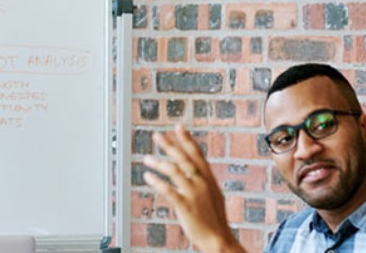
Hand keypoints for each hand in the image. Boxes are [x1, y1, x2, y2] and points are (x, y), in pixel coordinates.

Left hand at [142, 126, 244, 252]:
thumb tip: (196, 171)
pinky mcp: (186, 206)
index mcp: (209, 179)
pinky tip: (148, 177)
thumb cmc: (214, 219)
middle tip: (157, 135)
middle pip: (184, 159)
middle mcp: (202, 183)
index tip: (179, 127)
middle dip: (170, 145)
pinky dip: (157, 182)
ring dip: (158, 163)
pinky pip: (168, 190)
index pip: (197, 154)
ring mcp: (194, 194)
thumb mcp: (214, 195)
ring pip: (174, 172)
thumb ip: (204, 181)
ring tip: (146, 158)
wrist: (218, 238)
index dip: (187, 140)